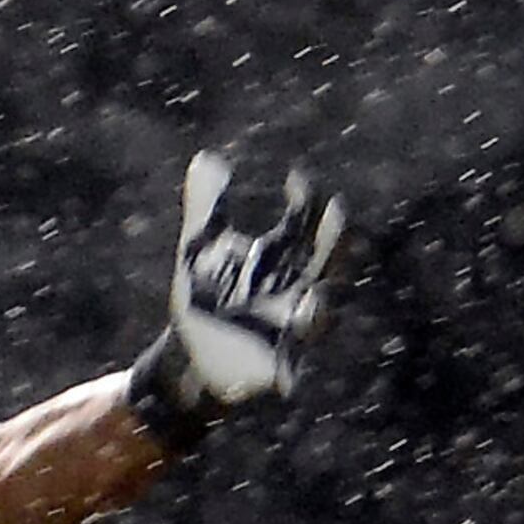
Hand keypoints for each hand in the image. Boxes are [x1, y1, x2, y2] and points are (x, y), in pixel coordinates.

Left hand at [161, 150, 345, 402]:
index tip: (297, 179)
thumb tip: (206, 157)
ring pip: (319, 316)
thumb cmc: (202, 301)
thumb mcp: (198, 252)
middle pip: (328, 264)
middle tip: (338, 217)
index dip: (305, 200)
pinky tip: (287, 359)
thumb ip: (205, 208)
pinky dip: (291, 363)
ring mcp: (288, 327)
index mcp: (278, 259)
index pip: (304, 223)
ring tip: (314, 296)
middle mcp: (294, 289)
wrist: (185, 360)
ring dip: (319, 307)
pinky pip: (291, 366)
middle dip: (335, 245)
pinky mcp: (276, 365)